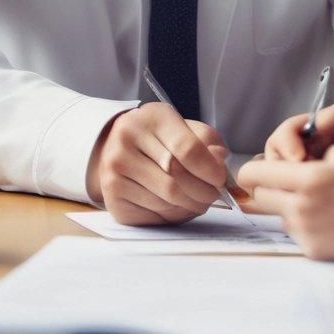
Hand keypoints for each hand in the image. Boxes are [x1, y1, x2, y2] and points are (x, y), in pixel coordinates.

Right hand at [87, 103, 229, 224]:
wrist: (116, 148)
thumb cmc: (157, 138)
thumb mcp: (184, 127)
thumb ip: (206, 140)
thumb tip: (219, 160)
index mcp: (150, 118)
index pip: (186, 148)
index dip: (209, 168)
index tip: (220, 178)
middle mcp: (126, 142)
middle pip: (176, 178)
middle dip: (203, 191)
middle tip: (214, 194)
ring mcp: (115, 172)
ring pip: (166, 200)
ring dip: (190, 205)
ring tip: (198, 200)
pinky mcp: (114, 199)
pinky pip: (154, 214)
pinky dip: (173, 215)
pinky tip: (177, 205)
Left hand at [238, 144, 333, 266]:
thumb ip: (311, 154)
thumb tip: (287, 159)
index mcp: (307, 179)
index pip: (255, 174)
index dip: (250, 170)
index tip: (256, 169)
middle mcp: (300, 208)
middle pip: (261, 197)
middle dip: (269, 188)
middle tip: (287, 183)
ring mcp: (305, 232)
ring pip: (279, 215)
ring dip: (288, 206)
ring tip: (317, 201)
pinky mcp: (313, 251)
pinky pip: (296, 232)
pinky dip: (305, 224)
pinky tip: (328, 219)